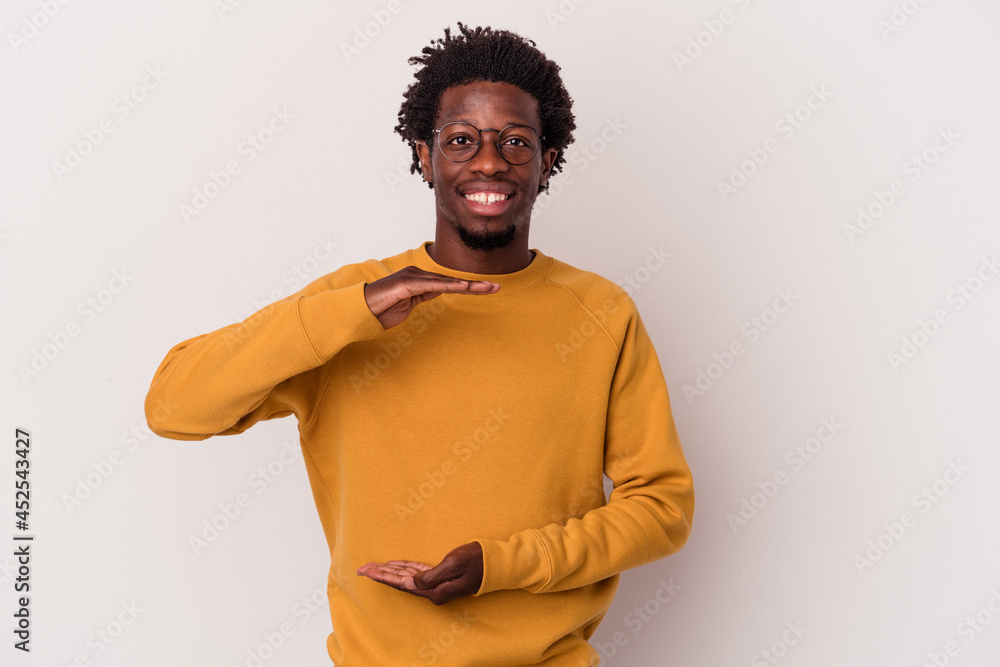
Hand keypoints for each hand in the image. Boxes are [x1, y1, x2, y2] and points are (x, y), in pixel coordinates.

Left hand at [356, 542, 483, 604]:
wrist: (497, 564)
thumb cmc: (478, 560)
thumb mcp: (454, 564)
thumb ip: (431, 575)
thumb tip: (410, 583)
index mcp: (435, 590)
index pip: (401, 583)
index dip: (382, 576)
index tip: (365, 571)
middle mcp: (434, 591)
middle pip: (400, 582)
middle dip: (380, 574)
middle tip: (361, 568)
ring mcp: (438, 585)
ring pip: (407, 578)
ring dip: (390, 572)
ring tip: (373, 567)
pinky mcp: (442, 578)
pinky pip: (418, 574)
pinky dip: (405, 568)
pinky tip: (395, 565)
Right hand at [363, 266, 498, 328]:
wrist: (360, 311)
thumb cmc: (381, 310)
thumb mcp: (408, 305)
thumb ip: (422, 296)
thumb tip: (437, 291)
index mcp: (420, 281)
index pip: (450, 284)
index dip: (471, 287)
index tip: (489, 290)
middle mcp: (418, 276)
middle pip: (452, 281)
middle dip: (476, 285)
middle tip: (497, 287)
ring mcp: (412, 278)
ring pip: (446, 282)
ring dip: (468, 285)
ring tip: (487, 288)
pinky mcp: (406, 284)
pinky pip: (432, 285)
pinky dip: (449, 286)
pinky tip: (464, 287)